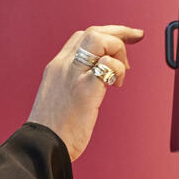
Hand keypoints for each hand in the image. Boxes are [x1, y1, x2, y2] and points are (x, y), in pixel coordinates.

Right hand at [27, 25, 144, 161]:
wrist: (42, 146)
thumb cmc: (53, 130)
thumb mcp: (60, 97)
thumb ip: (74, 84)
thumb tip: (96, 80)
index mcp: (56, 67)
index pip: (81, 37)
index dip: (106, 33)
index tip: (124, 39)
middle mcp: (63, 65)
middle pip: (93, 32)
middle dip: (119, 32)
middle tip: (137, 39)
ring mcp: (73, 75)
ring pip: (99, 39)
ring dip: (118, 49)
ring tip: (121, 72)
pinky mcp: (84, 89)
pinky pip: (107, 64)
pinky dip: (118, 69)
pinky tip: (116, 85)